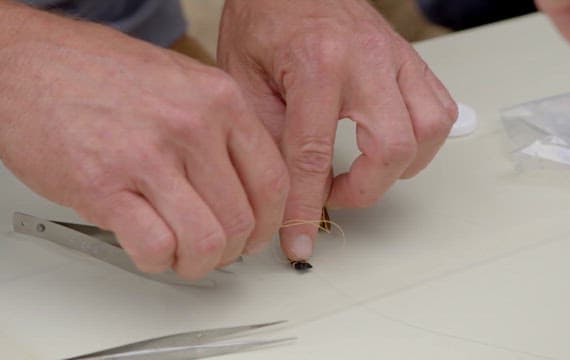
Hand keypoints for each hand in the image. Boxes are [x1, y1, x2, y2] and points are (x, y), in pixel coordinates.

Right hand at [0, 4, 288, 278]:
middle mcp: (191, 125)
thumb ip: (221, 128)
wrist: (26, 63)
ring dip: (198, 263)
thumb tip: (246, 184)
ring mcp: (148, 155)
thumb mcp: (182, 82)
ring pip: (206, 241)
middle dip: (232, 250)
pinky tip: (149, 249)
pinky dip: (158, 262)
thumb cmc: (98, 74)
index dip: (269, 222)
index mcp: (219, 99)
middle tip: (215, 251)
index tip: (256, 235)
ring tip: (183, 256)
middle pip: (242, 219)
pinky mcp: (104, 186)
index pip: (273, 180)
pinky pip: (156, 248)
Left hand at [218, 0, 456, 260]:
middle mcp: (366, 60)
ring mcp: (396, 58)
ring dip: (402, 166)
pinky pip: (441, 107)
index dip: (307, 208)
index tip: (300, 240)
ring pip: (430, 130)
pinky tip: (391, 144)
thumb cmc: (264, 18)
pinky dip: (423, 139)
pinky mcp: (410, 59)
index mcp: (316, 64)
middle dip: (365, 190)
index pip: (315, 155)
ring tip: (366, 170)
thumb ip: (266, 135)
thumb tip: (282, 192)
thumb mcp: (243, 78)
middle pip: (392, 148)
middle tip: (335, 194)